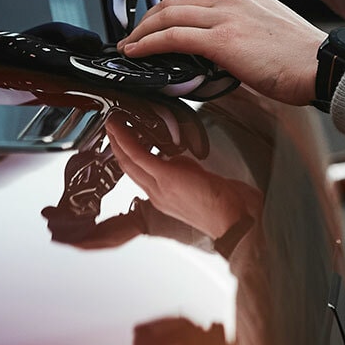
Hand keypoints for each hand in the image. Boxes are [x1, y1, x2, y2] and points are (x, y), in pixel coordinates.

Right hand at [107, 112, 260, 241]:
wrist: (233, 220)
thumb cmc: (224, 204)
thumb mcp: (198, 182)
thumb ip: (184, 170)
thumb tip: (175, 158)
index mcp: (163, 196)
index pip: (138, 174)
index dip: (126, 156)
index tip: (121, 139)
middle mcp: (157, 193)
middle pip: (128, 168)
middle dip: (117, 145)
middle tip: (111, 127)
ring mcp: (159, 187)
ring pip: (129, 161)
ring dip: (118, 140)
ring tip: (113, 124)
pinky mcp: (166, 177)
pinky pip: (139, 155)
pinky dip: (126, 139)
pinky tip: (120, 127)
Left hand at [118, 0, 323, 106]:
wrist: (323, 65)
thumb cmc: (305, 60)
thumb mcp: (271, 36)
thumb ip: (246, 36)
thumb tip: (226, 55)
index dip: (172, 9)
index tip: (160, 23)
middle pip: (176, 0)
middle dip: (149, 17)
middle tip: (135, 33)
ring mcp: (226, 16)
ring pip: (168, 14)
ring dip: (142, 30)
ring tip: (130, 45)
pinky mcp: (221, 40)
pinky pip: (172, 36)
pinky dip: (148, 43)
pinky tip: (137, 52)